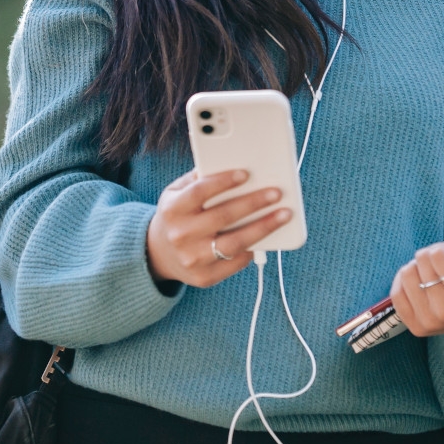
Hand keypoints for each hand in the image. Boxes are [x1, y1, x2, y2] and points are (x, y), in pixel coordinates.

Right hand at [146, 169, 290, 288]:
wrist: (159, 254)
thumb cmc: (177, 216)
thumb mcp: (176, 193)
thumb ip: (197, 179)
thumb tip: (230, 166)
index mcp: (173, 209)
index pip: (199, 192)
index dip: (223, 182)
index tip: (246, 174)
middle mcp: (181, 235)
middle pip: (222, 217)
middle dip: (253, 203)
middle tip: (276, 193)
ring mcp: (193, 258)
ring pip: (234, 243)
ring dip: (263, 228)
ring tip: (283, 215)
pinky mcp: (205, 277)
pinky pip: (235, 262)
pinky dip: (253, 249)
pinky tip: (267, 236)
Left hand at [390, 239, 443, 337]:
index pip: (439, 254)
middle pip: (421, 260)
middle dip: (434, 255)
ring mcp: (427, 321)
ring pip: (406, 273)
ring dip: (419, 267)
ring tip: (436, 274)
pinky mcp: (414, 326)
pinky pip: (396, 292)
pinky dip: (406, 282)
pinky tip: (422, 283)